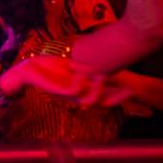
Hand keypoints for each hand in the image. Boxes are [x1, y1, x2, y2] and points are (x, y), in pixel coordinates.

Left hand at [2, 56, 126, 108]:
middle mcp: (77, 95)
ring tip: (104, 77)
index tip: (133, 90)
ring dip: (98, 89)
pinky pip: (73, 91)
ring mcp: (68, 94)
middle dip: (116, 96)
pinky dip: (79, 84)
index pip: (105, 95)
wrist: (29, 68)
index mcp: (82, 89)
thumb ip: (88, 67)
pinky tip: (82, 75)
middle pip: (101, 101)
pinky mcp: (58, 91)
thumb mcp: (74, 64)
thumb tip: (103, 60)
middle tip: (131, 91)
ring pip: (89, 98)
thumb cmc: (50, 66)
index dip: (119, 95)